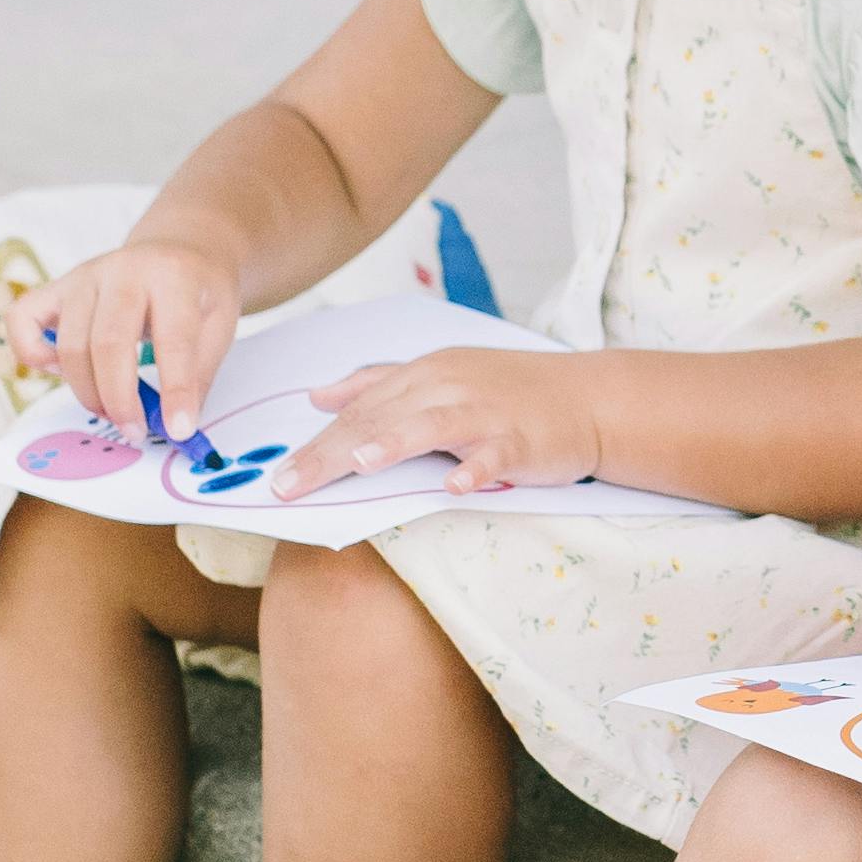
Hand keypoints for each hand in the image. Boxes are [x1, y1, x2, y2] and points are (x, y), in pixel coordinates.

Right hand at [16, 230, 246, 437]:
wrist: (176, 248)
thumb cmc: (196, 291)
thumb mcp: (220, 326)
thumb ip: (198, 376)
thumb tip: (176, 427)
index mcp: (173, 276)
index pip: (173, 339)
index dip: (176, 390)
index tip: (179, 429)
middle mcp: (123, 270)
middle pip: (108, 344)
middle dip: (120, 400)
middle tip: (136, 430)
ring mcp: (84, 276)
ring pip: (70, 344)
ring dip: (87, 392)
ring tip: (112, 411)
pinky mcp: (57, 287)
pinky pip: (22, 320)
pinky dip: (33, 353)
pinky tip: (64, 371)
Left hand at [273, 345, 603, 502]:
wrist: (586, 398)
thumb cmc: (507, 391)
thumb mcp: (438, 375)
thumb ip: (376, 384)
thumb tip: (317, 395)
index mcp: (423, 374)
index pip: (358, 412)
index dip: (315, 445)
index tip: (276, 479)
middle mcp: (447, 387)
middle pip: (379, 421)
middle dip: (330, 455)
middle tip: (288, 487)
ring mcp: (485, 412)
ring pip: (432, 426)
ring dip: (395, 443)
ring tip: (358, 464)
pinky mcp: (521, 439)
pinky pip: (494, 454)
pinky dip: (476, 468)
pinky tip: (456, 486)